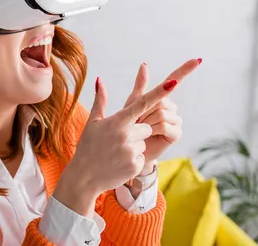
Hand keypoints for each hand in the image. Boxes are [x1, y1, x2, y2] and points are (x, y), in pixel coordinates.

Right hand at [53, 59, 198, 216]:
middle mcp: (126, 134)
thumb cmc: (88, 146)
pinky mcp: (135, 165)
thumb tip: (100, 80)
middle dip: (137, 131)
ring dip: (134, 146)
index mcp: (117, 121)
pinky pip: (142, 157)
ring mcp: (131, 151)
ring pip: (144, 142)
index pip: (143, 103)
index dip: (159, 92)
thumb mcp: (92, 123)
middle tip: (118, 139)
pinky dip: (133, 160)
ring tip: (116, 152)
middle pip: (146, 127)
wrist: (84, 177)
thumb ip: (100, 100)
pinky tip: (119, 163)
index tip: (173, 82)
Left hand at [124, 59, 200, 174]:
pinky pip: (165, 125)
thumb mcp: (132, 104)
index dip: (185, 70)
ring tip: (141, 129)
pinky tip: (149, 135)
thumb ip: (140, 86)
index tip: (198, 59)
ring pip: (161, 113)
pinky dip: (153, 130)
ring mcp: (176, 121)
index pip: (175, 80)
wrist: (129, 151)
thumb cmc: (128, 127)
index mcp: (161, 98)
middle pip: (160, 100)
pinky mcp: (176, 134)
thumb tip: (144, 64)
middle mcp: (172, 108)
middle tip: (136, 121)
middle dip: (144, 110)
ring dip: (146, 121)